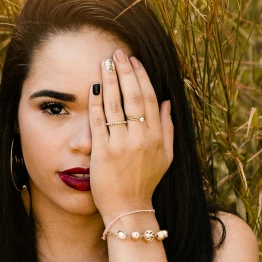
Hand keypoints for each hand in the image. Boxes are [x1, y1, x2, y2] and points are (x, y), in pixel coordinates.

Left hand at [88, 48, 173, 223]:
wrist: (129, 208)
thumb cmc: (146, 182)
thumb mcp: (166, 156)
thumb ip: (168, 128)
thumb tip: (168, 102)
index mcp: (157, 136)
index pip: (150, 98)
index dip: (141, 76)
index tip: (133, 60)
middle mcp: (141, 138)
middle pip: (134, 97)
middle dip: (125, 72)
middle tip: (117, 53)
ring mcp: (121, 145)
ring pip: (115, 105)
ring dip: (109, 81)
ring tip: (104, 63)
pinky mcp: (103, 152)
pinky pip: (99, 122)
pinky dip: (96, 103)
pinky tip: (92, 88)